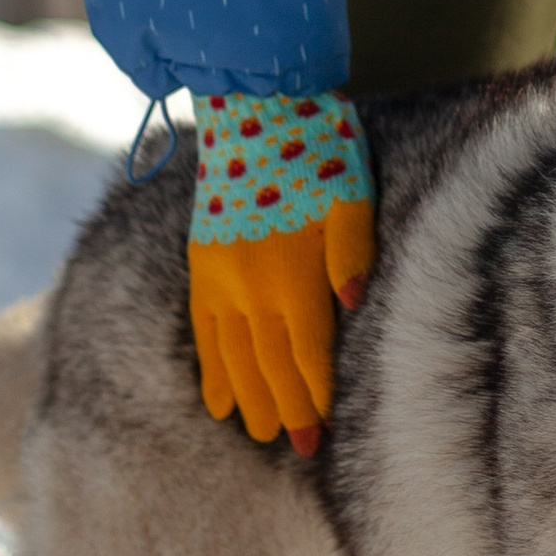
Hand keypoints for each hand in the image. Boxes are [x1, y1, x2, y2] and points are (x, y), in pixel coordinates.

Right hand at [185, 91, 373, 453]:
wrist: (253, 107)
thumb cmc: (319, 148)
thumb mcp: (352, 193)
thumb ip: (353, 252)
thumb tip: (354, 304)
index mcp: (292, 271)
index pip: (305, 353)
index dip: (314, 397)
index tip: (320, 437)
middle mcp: (250, 283)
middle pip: (269, 364)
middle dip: (285, 410)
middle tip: (299, 448)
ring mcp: (219, 276)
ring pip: (233, 355)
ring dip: (249, 400)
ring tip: (261, 434)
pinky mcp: (201, 263)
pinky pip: (203, 331)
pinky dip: (211, 370)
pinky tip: (218, 401)